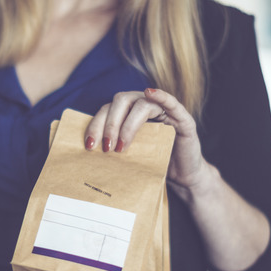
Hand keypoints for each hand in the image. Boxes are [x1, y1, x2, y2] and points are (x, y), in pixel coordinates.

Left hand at [84, 88, 209, 198]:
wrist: (183, 178)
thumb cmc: (154, 166)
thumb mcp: (129, 156)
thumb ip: (113, 147)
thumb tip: (87, 152)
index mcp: (130, 113)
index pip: (108, 110)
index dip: (96, 124)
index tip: (89, 145)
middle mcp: (146, 106)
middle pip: (121, 102)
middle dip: (109, 124)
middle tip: (105, 147)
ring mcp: (165, 111)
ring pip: (141, 104)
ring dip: (127, 124)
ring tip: (121, 147)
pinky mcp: (183, 120)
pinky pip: (172, 103)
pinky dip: (161, 96)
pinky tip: (150, 93)